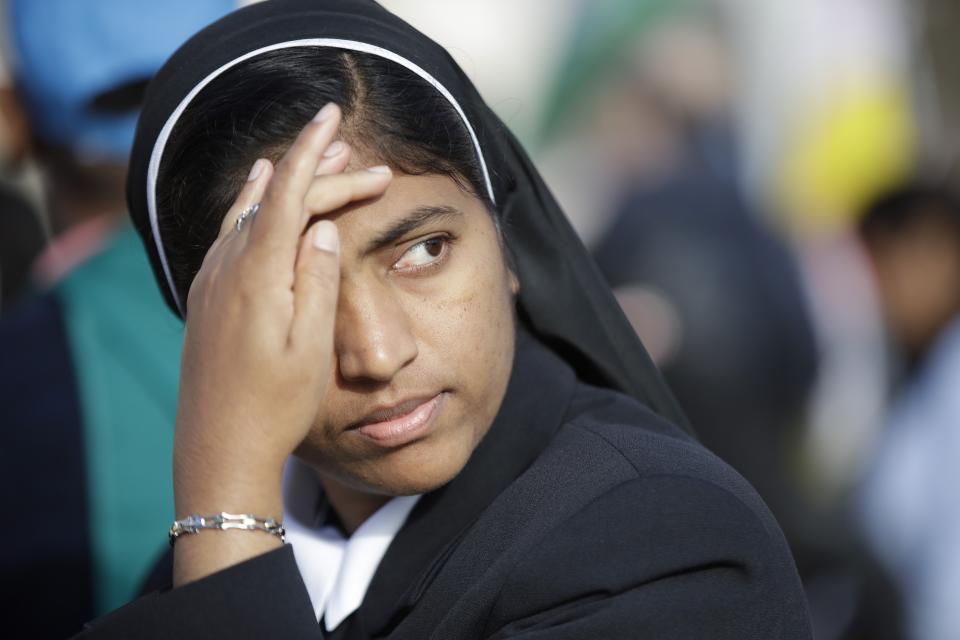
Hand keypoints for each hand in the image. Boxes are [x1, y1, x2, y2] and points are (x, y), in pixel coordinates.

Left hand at [171, 103, 392, 583]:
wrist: (219, 449)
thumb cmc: (276, 405)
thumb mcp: (312, 345)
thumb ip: (319, 279)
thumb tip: (325, 226)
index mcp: (257, 275)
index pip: (288, 193)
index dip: (312, 149)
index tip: (331, 113)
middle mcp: (226, 268)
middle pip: (275, 199)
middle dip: (323, 175)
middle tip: (372, 168)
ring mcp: (211, 282)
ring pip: (251, 211)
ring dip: (290, 186)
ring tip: (323, 164)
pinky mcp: (206, 297)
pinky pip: (231, 232)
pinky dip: (255, 206)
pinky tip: (261, 197)